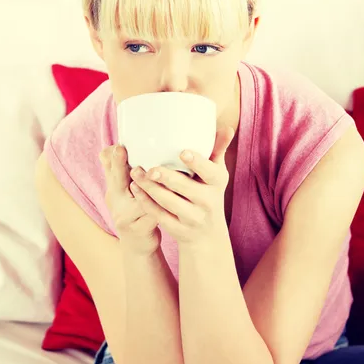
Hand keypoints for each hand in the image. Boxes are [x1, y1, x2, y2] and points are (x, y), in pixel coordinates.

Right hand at [99, 144, 160, 255]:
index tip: (115, 145)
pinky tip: (172, 197)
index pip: (109, 169)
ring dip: (145, 185)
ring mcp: (125, 217)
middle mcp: (116, 202)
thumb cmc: (135, 212)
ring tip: (153, 171)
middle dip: (119, 165)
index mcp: (114, 189)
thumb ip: (123, 173)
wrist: (137, 246)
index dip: (111, 157)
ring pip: (137, 198)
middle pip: (117, 181)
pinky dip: (161, 205)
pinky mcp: (139, 229)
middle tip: (120, 149)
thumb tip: (116, 146)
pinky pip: (151, 215)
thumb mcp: (124, 193)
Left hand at [128, 126, 234, 243]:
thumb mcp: (216, 175)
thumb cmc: (209, 194)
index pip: (210, 172)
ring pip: (169, 202)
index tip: (182, 152)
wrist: (208, 235)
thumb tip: (227, 128)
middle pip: (185, 188)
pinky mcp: (178, 230)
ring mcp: (193, 218)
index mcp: (217, 183)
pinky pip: (160, 216)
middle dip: (167, 178)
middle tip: (150, 168)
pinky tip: (135, 189)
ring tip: (135, 173)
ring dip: (150, 188)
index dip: (197, 162)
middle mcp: (207, 201)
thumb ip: (218, 151)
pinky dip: (146, 202)